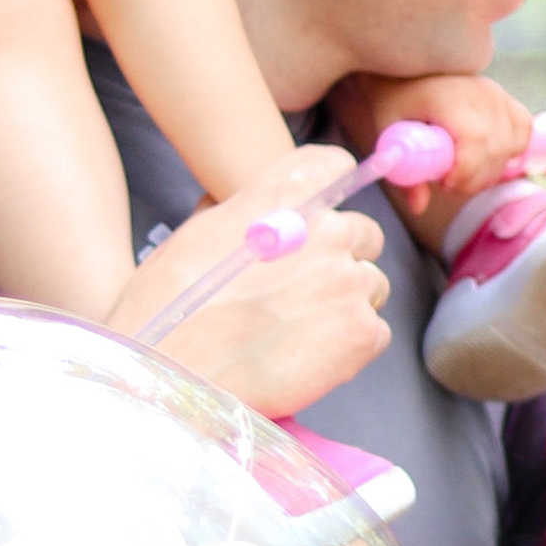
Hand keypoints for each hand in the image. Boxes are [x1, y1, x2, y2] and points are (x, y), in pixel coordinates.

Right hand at [109, 143, 389, 416]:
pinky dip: (350, 345)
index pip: (336, 167)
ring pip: (372, 284)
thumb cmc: (170, 309)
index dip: (331, 194)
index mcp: (284, 197)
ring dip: (346, 303)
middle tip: (304, 292)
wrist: (172, 378)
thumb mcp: (197, 234)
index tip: (322, 218)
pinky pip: (375, 330)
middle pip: (363, 233)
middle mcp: (326, 231)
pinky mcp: (362, 333)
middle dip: (340, 259)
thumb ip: (245, 211)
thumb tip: (257, 207)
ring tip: (300, 331)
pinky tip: (311, 356)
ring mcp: (348, 282)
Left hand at [328, 70, 533, 251]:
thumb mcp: (389, 133)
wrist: (407, 64)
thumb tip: (419, 206)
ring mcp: (496, 93)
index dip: (465, 170)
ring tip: (464, 170)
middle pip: (495, 149)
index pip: (475, 140)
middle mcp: (479, 93)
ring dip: (491, 169)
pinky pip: (523, 129)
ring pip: (511, 144)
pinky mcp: (505, 97)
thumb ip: (404, 170)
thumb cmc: (394, 98)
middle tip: (449, 183)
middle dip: (474, 179)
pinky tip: (488, 156)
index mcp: (447, 98)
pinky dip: (511, 150)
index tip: (444, 183)